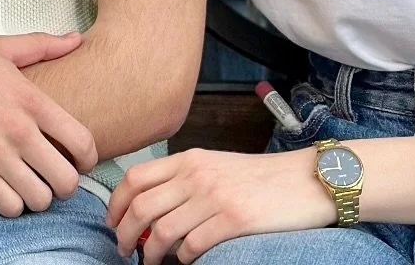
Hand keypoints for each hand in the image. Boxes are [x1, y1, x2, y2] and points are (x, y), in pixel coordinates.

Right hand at [0, 29, 96, 216]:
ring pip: (40, 200)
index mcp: (31, 99)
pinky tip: (1, 189)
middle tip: (49, 177)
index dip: (87, 160)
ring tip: (24, 184)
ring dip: (35, 196)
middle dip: (63, 184)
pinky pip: (9, 207)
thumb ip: (42, 46)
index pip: (84, 144)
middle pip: (67, 181)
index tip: (75, 160)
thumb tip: (76, 39)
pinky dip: (10, 204)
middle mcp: (19, 129)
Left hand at [107, 146, 331, 260]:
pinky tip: (185, 261)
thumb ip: (184, 180)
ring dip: (150, 252)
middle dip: (125, 233)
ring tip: (149, 262)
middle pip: (142, 205)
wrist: (302, 180)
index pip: (136, 177)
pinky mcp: (234, 220)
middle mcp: (196, 174)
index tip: (112, 222)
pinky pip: (193, 245)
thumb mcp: (215, 166)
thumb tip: (150, 207)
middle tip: (123, 250)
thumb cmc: (258, 178)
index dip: (117, 203)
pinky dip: (183, 259)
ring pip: (162, 229)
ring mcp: (214, 196)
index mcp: (189, 159)